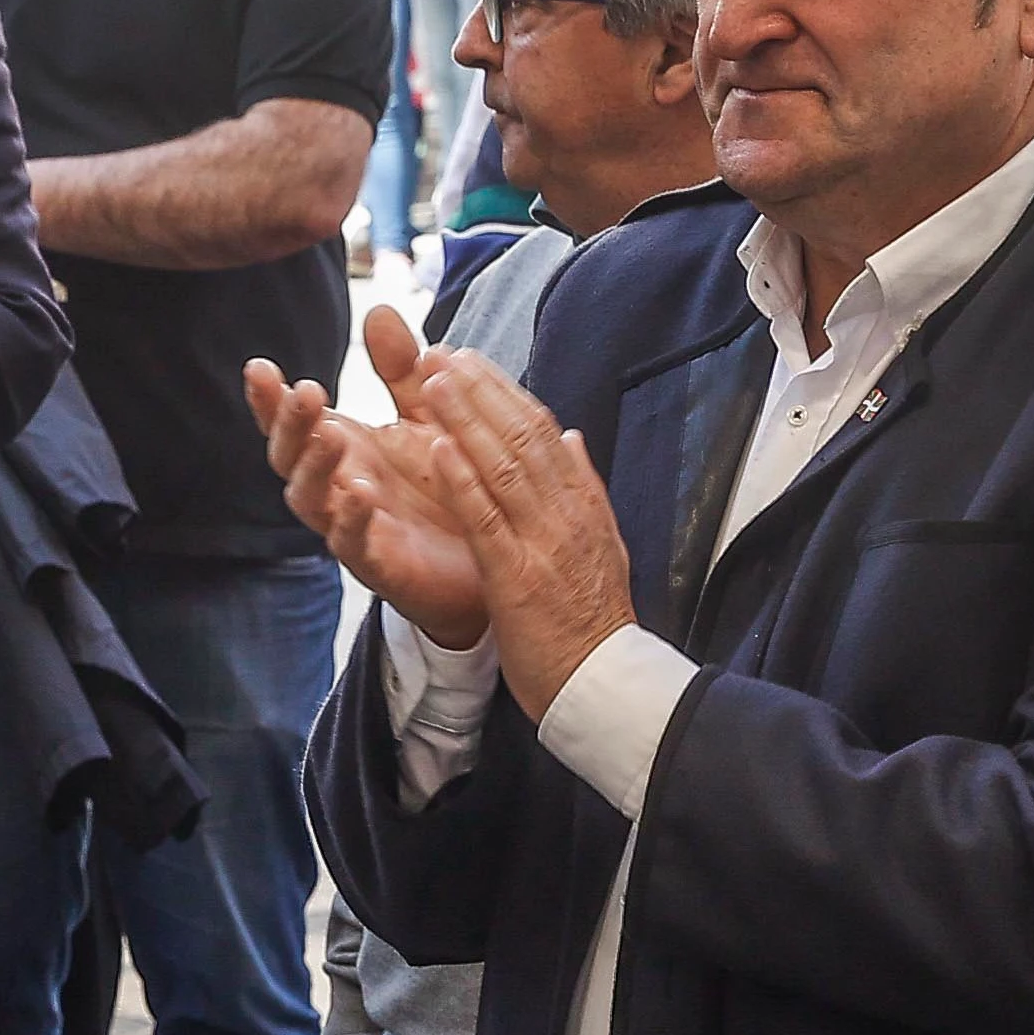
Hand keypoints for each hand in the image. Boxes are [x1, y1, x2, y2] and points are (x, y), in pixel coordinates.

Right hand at [251, 308, 484, 642]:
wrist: (491, 556)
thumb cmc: (448, 484)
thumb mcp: (429, 415)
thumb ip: (402, 369)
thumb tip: (380, 309)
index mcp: (342, 448)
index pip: (291, 421)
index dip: (269, 398)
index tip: (260, 367)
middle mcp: (336, 486)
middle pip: (287, 456)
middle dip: (290, 424)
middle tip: (306, 392)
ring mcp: (351, 526)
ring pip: (310, 499)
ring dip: (314, 466)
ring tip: (329, 435)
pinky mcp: (379, 563)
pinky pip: (352, 543)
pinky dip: (350, 518)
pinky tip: (360, 492)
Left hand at [389, 341, 635, 722]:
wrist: (603, 682)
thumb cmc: (592, 620)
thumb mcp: (600, 544)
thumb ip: (582, 487)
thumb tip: (570, 436)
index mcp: (581, 502)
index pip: (540, 430)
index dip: (501, 391)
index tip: (468, 360)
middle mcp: (566, 512)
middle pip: (521, 435)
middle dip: (478, 390)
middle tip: (439, 353)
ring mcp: (543, 541)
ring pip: (502, 465)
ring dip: (464, 419)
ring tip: (430, 382)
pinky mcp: (517, 574)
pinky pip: (486, 518)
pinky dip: (462, 479)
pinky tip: (436, 448)